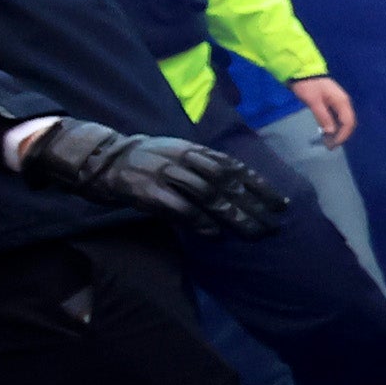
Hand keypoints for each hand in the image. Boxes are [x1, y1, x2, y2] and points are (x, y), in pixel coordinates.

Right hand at [15, 116, 292, 235]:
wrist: (102, 158)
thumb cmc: (145, 160)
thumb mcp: (179, 153)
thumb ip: (206, 167)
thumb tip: (238, 187)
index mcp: (194, 149)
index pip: (235, 167)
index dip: (261, 186)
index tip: (282, 204)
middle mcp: (185, 159)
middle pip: (228, 182)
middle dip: (255, 204)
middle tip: (276, 224)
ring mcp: (167, 174)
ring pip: (209, 196)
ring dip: (235, 216)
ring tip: (255, 234)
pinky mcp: (149, 191)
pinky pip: (180, 208)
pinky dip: (201, 222)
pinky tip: (216, 235)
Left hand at [291, 74, 358, 145]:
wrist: (302, 70)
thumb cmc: (308, 85)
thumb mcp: (314, 101)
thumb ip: (323, 116)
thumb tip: (331, 132)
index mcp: (342, 102)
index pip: (348, 122)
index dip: (342, 135)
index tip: (333, 144)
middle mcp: (344, 102)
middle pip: (348, 123)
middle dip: (341, 135)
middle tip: (330, 146)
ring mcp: (339, 102)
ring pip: (343, 121)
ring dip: (337, 131)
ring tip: (328, 141)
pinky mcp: (333, 102)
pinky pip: (337, 117)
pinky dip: (334, 126)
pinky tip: (327, 131)